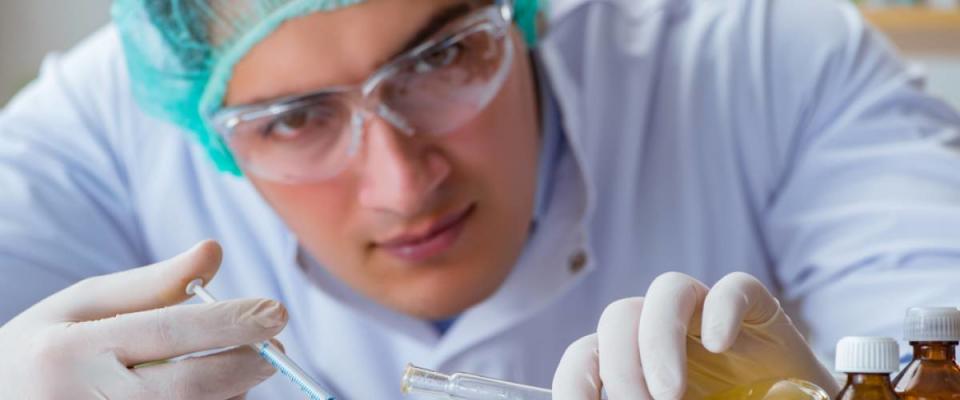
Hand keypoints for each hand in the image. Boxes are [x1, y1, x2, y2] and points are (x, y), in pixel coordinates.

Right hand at [0, 240, 287, 399]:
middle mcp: (84, 399)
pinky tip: (219, 391)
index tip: (276, 311)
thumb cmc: (43, 349)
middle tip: (278, 348)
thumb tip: (213, 252)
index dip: (229, 323)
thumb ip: (150, 284)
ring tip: (243, 365)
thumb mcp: (78, 305)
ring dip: (234, 392)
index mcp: (72, 350)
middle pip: (190, 386)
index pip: (168, 332)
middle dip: (246, 364)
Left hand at [552, 272, 839, 399]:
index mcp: (633, 360)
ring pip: (668, 290)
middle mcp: (663, 329)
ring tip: (670, 393)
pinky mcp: (758, 310)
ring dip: (659, 341)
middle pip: (620, 316)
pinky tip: (720, 346)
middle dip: (621, 367)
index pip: (585, 353)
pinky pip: (736, 288)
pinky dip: (723, 312)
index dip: (574, 380)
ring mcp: (707, 314)